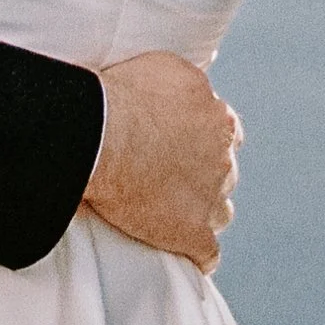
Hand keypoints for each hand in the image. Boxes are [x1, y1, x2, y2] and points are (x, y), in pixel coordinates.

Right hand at [83, 53, 240, 271]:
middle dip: (204, 175)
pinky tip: (187, 257)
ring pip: (221, 210)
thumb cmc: (119, 95)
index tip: (180, 144)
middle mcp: (223, 156)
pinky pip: (207, 253)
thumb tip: (182, 90)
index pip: (225, 132)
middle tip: (168, 178)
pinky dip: (198, 255)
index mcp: (218, 117)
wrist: (100, 135)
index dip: (203, 139)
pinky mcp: (193, 232)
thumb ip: (183, 83)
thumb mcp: (162, 67)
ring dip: (203, 211)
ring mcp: (211, 196)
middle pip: (224, 171)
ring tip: (174, 215)